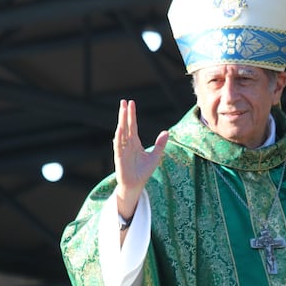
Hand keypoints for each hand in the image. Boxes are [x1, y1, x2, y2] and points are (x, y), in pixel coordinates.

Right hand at [113, 99, 168, 219]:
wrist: (136, 185)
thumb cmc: (144, 171)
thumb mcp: (155, 156)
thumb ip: (160, 144)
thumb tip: (166, 132)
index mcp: (135, 142)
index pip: (133, 125)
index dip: (132, 115)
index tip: (131, 103)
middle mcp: (127, 144)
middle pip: (126, 125)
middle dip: (125, 114)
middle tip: (124, 101)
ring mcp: (122, 149)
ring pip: (121, 132)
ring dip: (121, 121)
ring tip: (121, 110)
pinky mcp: (119, 157)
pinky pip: (118, 145)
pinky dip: (119, 137)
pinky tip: (119, 128)